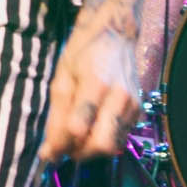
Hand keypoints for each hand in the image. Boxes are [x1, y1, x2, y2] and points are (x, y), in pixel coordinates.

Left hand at [39, 14, 145, 163]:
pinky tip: (92, 127)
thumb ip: (57, 115)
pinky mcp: (138, 109)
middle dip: (79, 153)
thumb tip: (49, 150)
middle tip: (64, 146)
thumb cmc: (84, 52)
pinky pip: (121, 138)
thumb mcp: (61, 78)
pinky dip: (103, 140)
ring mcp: (133, 104)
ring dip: (91, 149)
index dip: (60, 145)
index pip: (77, 129)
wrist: (114, 33)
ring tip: (76, 136)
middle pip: (102, 146)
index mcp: (96, 84)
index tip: (48, 152)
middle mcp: (120, 97)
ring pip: (113, 147)